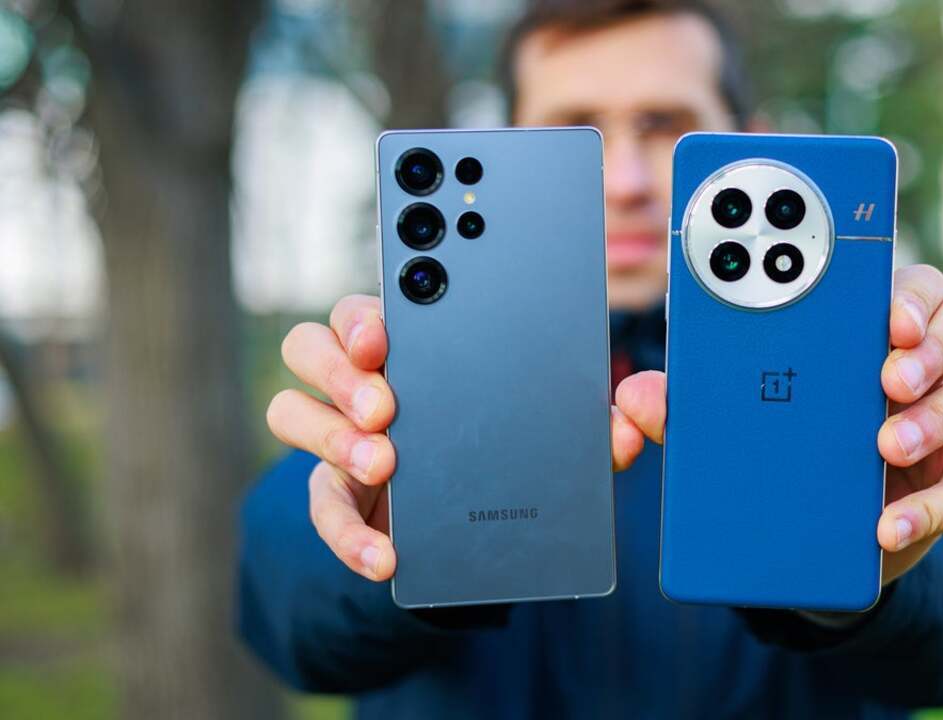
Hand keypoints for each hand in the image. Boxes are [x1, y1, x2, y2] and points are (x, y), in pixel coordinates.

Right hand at [267, 295, 658, 581]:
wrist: (482, 525)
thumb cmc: (511, 451)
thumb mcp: (558, 435)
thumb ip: (594, 426)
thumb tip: (631, 421)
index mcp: (412, 347)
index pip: (367, 308)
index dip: (364, 314)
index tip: (384, 334)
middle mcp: (362, 382)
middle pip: (309, 345)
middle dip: (340, 369)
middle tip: (385, 404)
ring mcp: (339, 438)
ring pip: (290, 412)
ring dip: (328, 434)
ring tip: (382, 462)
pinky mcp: (339, 498)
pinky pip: (320, 510)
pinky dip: (349, 537)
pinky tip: (385, 557)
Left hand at [610, 264, 942, 586]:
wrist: (801, 535)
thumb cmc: (770, 447)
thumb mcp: (722, 424)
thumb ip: (684, 407)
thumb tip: (634, 400)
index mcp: (863, 330)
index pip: (904, 282)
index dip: (904, 288)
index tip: (883, 312)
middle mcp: (915, 365)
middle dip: (935, 341)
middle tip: (889, 377)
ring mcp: (942, 424)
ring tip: (887, 448)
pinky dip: (931, 509)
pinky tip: (884, 527)